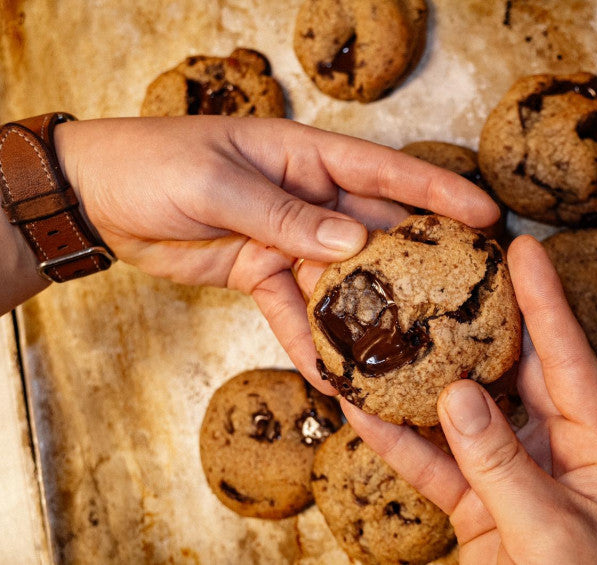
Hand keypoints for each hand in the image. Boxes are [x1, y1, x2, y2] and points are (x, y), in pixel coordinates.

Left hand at [51, 116, 498, 392]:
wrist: (98, 198)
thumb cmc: (154, 164)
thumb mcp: (216, 182)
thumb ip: (283, 214)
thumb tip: (352, 242)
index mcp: (305, 158)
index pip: (384, 171)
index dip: (437, 192)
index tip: (484, 215)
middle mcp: (309, 198)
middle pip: (377, 232)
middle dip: (419, 263)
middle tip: (465, 297)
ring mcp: (288, 240)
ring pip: (343, 282)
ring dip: (370, 316)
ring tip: (407, 352)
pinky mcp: (264, 275)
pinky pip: (297, 312)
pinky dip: (313, 342)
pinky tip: (336, 374)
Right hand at [342, 235, 596, 563]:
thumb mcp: (553, 534)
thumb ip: (501, 464)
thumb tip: (456, 395)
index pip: (568, 355)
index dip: (543, 299)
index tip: (518, 247)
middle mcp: (554, 444)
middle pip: (506, 370)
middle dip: (471, 322)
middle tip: (441, 272)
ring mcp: (509, 471)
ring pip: (456, 412)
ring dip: (418, 378)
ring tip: (384, 329)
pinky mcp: (474, 503)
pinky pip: (429, 462)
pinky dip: (395, 439)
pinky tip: (361, 407)